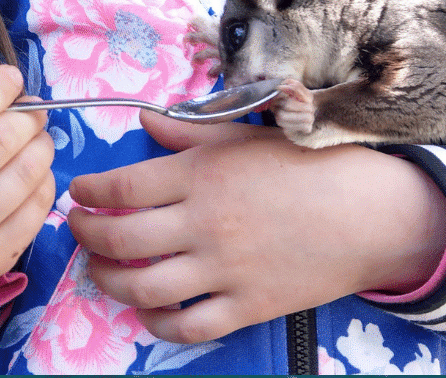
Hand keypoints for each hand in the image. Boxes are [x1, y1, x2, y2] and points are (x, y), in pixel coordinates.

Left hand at [68, 113, 445, 343]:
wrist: (366, 213)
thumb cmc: (306, 165)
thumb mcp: (246, 137)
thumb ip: (190, 132)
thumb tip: (144, 119)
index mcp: (204, 174)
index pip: (124, 186)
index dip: (91, 190)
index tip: (81, 191)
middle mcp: (205, 223)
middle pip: (120, 238)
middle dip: (86, 233)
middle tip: (78, 227)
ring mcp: (224, 270)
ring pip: (142, 287)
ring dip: (107, 279)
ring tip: (99, 267)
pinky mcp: (245, 307)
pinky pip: (185, 326)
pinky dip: (155, 322)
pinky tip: (146, 308)